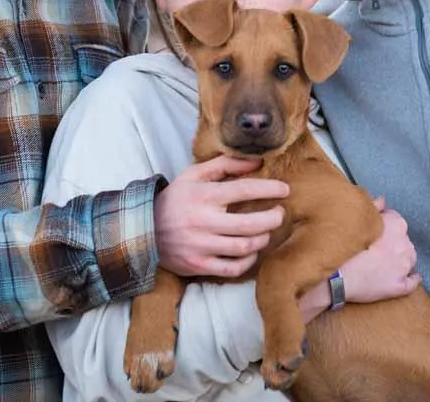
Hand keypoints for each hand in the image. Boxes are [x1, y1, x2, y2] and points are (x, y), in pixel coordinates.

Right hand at [155, 155, 288, 277]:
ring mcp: (200, 246)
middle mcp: (203, 221)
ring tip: (267, 231)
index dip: (269, 189)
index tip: (285, 189)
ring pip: (244, 247)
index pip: (244, 190)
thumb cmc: (176, 199)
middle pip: (250, 223)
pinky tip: (252, 251)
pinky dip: (248, 261)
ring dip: (262, 239)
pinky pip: (232, 268)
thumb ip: (225, 164)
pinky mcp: (198, 265)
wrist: (144, 229)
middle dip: (272, 218)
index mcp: (203, 196)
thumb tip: (257, 161)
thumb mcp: (194, 175)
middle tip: (280, 213)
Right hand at [298, 196, 420, 322]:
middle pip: (403, 240)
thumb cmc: (345, 243)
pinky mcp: (401, 286)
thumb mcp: (358, 219)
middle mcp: (406, 244)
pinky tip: (409, 278)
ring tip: (385, 263)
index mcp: (397, 225)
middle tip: (375, 247)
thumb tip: (382, 199)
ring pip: (409, 259)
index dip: (383, 223)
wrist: (337, 275)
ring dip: (401, 259)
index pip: (395, 219)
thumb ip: (373, 206)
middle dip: (393, 242)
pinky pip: (412, 282)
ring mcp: (405, 266)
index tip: (374, 230)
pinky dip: (412, 278)